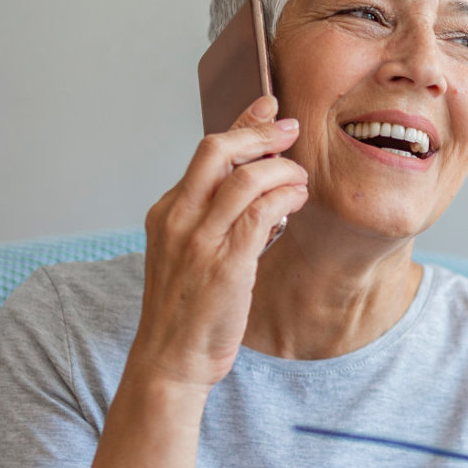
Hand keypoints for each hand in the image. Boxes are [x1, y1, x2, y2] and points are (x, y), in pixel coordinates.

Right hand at [127, 94, 307, 391]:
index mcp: (167, 212)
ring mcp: (199, 240)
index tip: (269, 107)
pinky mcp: (225, 264)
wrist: (171, 360)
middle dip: (261, 132)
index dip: (242, 125)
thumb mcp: (192, 254)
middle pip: (218, 149)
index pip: (206, 153)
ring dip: (283, 170)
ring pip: (246, 178)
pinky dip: (286, 199)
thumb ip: (217, 219)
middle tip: (291, 128)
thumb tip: (258, 186)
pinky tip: (297, 202)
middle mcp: (177, 218)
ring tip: (300, 179)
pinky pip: (262, 213)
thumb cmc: (189, 310)